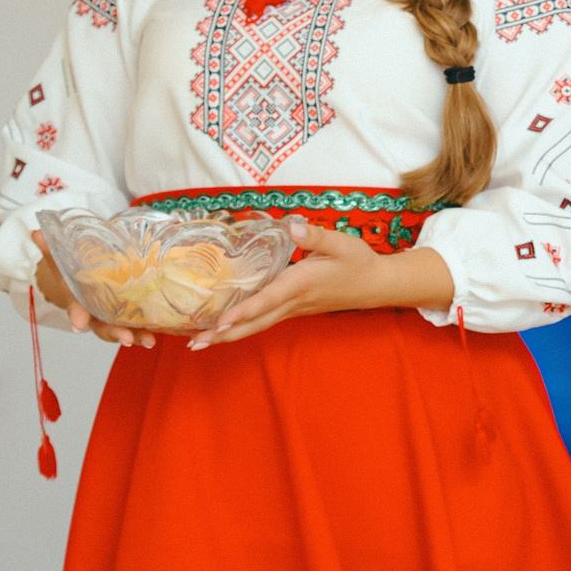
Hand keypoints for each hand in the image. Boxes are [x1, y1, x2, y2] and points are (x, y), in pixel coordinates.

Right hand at [33, 232, 155, 347]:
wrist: (85, 282)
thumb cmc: (74, 274)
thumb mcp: (62, 260)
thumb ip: (51, 248)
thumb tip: (36, 232)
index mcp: (79, 301)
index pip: (76, 309)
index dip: (77, 315)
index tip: (79, 323)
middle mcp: (97, 314)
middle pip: (103, 327)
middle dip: (114, 333)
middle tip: (126, 339)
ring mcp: (115, 317)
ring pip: (124, 330)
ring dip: (137, 336)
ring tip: (149, 340)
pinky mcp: (133, 315)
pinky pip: (141, 325)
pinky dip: (152, 328)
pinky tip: (162, 331)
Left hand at [194, 221, 406, 348]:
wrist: (375, 285)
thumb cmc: (358, 262)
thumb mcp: (341, 243)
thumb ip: (315, 235)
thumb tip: (291, 227)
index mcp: (301, 284)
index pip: (267, 301)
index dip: (242, 312)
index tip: (219, 323)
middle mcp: (294, 302)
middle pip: (255, 323)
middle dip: (224, 335)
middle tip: (195, 343)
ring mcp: (293, 309)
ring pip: (257, 326)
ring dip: (229, 335)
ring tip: (199, 341)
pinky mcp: (294, 309)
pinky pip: (264, 321)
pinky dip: (242, 327)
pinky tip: (225, 328)